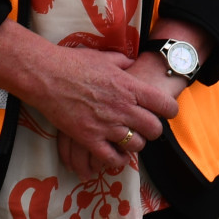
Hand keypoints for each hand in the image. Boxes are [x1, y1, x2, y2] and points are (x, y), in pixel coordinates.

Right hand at [0, 23, 178, 173]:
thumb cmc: (75, 63)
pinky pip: (111, 158)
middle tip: (147, 128)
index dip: (170, 110)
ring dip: (136, 144)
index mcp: (130, 87)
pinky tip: (117, 157)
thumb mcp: (105, 57)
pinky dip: (117, 160)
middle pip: (154, 129)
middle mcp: (123, 108)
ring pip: (136, 145)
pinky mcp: (89, 138)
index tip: (167, 112)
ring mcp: (106, 125)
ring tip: (130, 140)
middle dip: (153, 130)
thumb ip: (123, 62)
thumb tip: (132, 62)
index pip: (164, 104)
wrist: (47, 76)